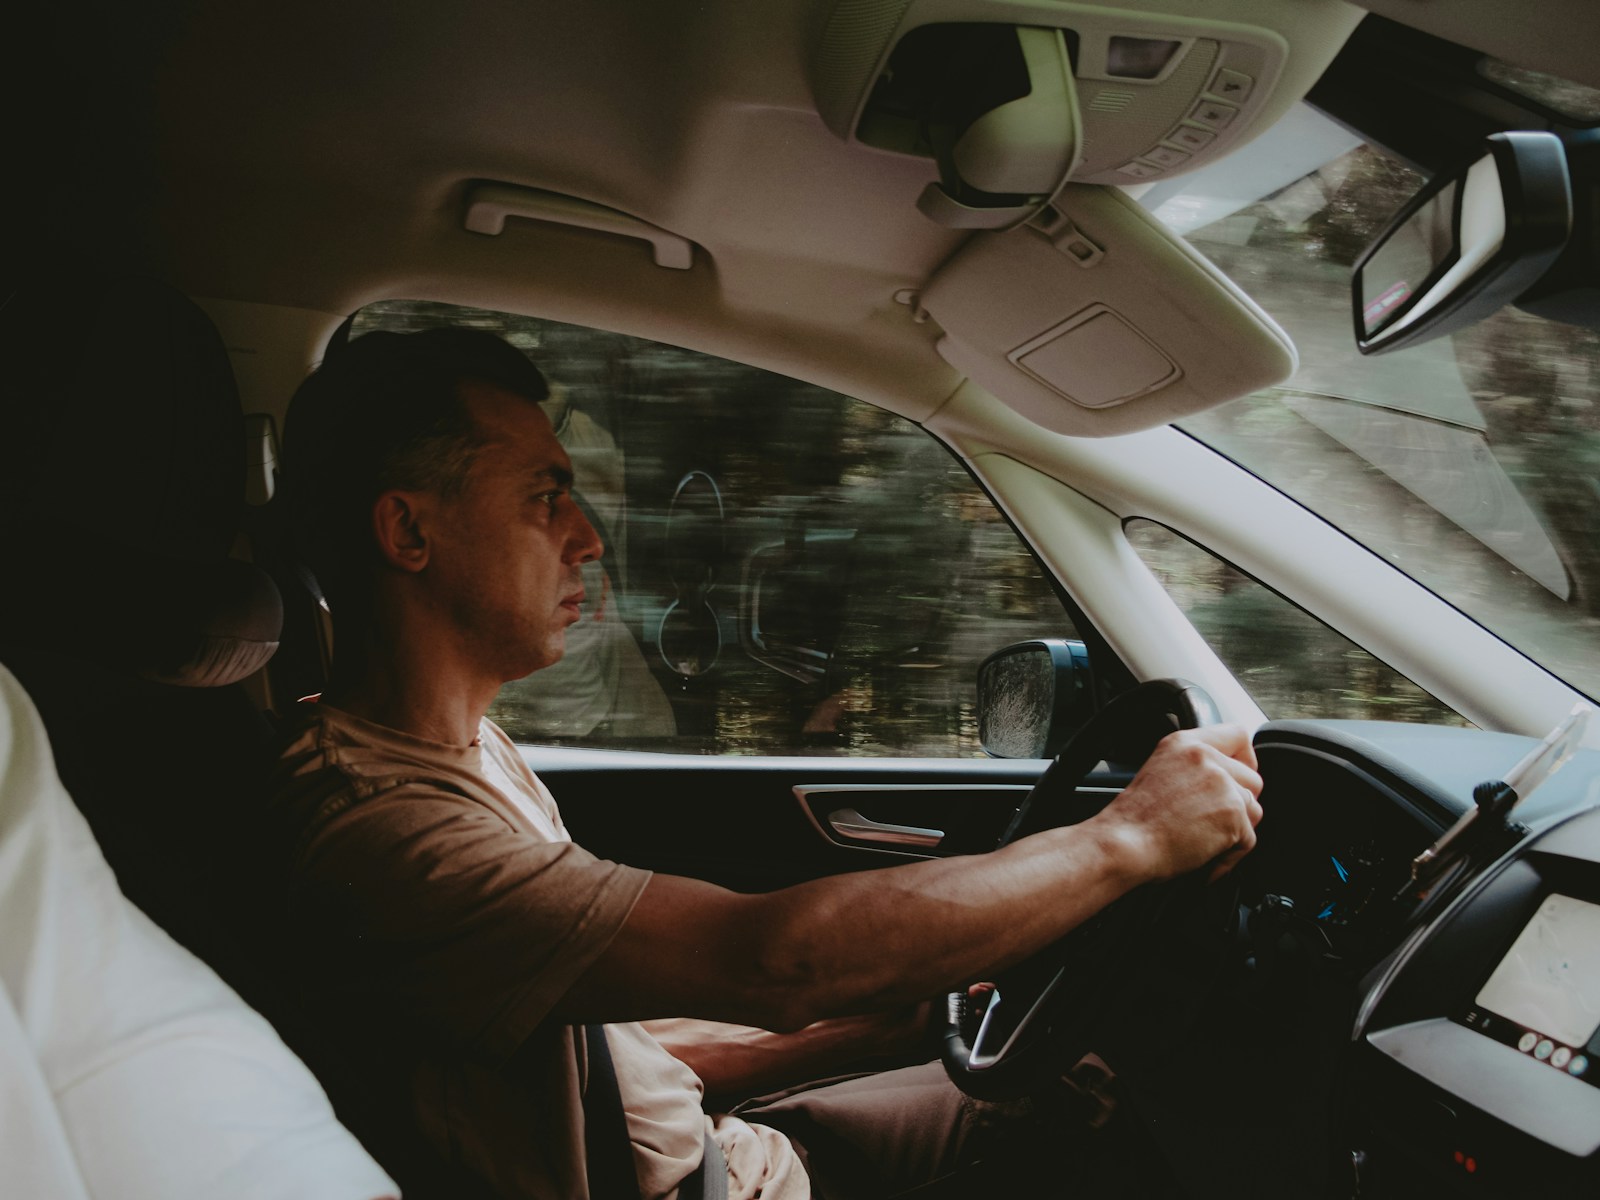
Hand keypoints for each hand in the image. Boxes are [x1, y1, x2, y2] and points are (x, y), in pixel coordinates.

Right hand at [1088, 725, 1262, 883]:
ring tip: (1204, 843)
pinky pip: (1249, 839)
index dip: (1245, 760)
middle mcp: (1205, 757)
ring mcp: (1222, 783)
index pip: (1238, 735)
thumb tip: (1227, 782)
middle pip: (1252, 779)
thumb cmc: (1134, 821)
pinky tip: (1205, 859)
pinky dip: (1230, 856)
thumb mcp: (1160, 772)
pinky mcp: (1233, 812)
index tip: (1236, 779)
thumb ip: (1194, 768)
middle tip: (1212, 823)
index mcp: (1184, 743)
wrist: (1124, 844)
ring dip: (1235, 832)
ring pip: (1253, 810)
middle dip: (1239, 805)